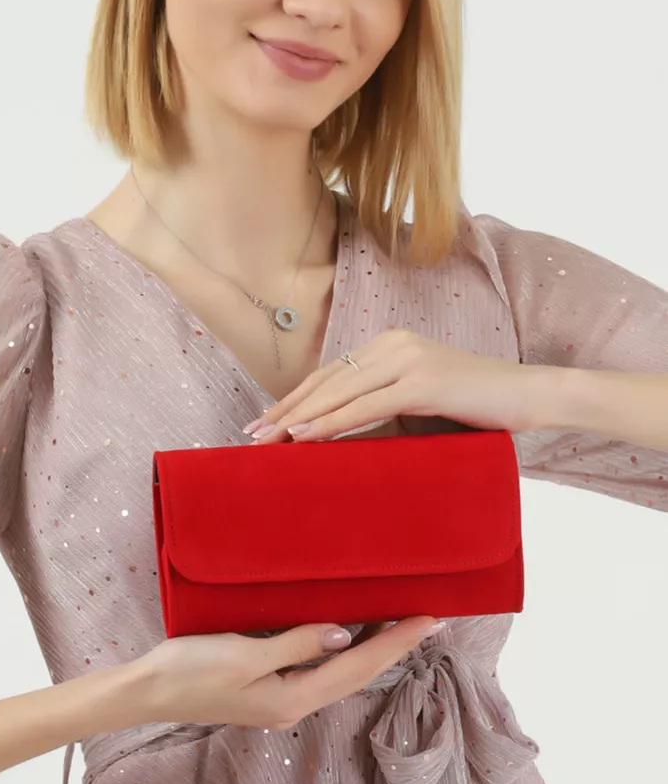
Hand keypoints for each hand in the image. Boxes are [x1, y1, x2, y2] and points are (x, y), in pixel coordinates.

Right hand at [133, 616, 443, 730]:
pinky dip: (342, 648)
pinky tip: (348, 632)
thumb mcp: (244, 654)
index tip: (430, 620)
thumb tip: (344, 635)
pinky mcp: (267, 686)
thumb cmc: (189, 670)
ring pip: (339, 672)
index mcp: (292, 698)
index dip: (396, 643)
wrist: (147, 691)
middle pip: (356, 673)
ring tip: (400, 621)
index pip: (357, 668)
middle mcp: (293, 704)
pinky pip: (318, 667)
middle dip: (394, 647)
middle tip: (429, 618)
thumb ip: (296, 643)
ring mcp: (280, 698)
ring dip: (372, 648)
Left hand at [247, 329, 550, 443]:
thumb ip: (382, 412)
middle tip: (252, 435)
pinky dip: (332, 422)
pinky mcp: (422, 381)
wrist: (531, 397)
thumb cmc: (477, 409)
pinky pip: (366, 406)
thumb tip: (337, 441)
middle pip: (327, 380)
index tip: (264, 421)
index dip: (294, 398)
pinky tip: (306, 437)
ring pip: (339, 392)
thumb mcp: (419, 408)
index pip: (330, 374)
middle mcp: (393, 343)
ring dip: (300, 418)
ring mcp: (407, 359)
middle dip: (286, 409)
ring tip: (269, 440)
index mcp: (389, 344)